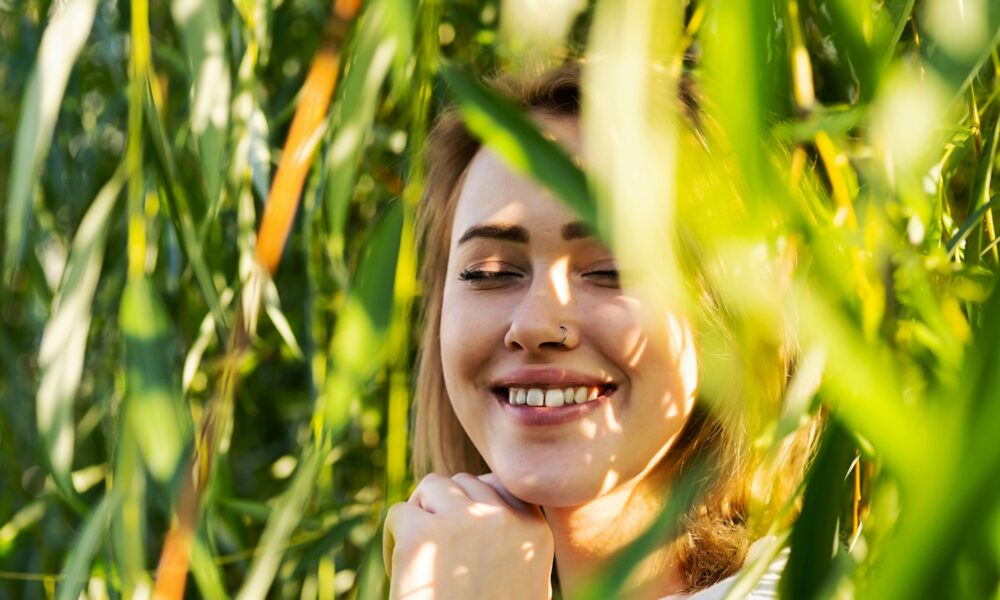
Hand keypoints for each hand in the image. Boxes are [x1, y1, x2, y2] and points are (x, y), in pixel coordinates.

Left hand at [383, 472, 553, 599]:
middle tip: (436, 554)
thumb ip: (511, 537)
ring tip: (419, 558)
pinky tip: (403, 574)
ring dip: (420, 516)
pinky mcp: (422, 534)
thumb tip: (483, 490)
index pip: (497, 486)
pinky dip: (392, 542)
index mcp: (534, 531)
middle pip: (461, 483)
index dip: (472, 508)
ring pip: (430, 488)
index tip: (461, 544)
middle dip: (445, 509)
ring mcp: (463, 522)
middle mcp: (503, 518)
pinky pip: (398, 513)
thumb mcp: (524, 580)